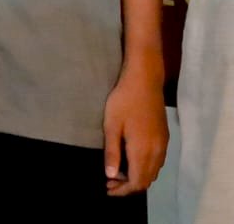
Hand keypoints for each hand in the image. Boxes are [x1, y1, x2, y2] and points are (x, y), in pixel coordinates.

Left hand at [102, 65, 167, 194]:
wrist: (145, 81)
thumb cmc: (123, 101)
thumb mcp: (112, 126)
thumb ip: (112, 152)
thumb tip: (111, 175)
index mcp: (143, 150)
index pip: (137, 182)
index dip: (123, 190)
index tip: (108, 188)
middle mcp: (157, 151)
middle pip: (147, 180)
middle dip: (129, 186)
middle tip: (110, 182)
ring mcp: (163, 145)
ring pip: (154, 172)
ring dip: (138, 177)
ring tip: (118, 173)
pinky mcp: (165, 137)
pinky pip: (158, 162)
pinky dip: (146, 168)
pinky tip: (132, 161)